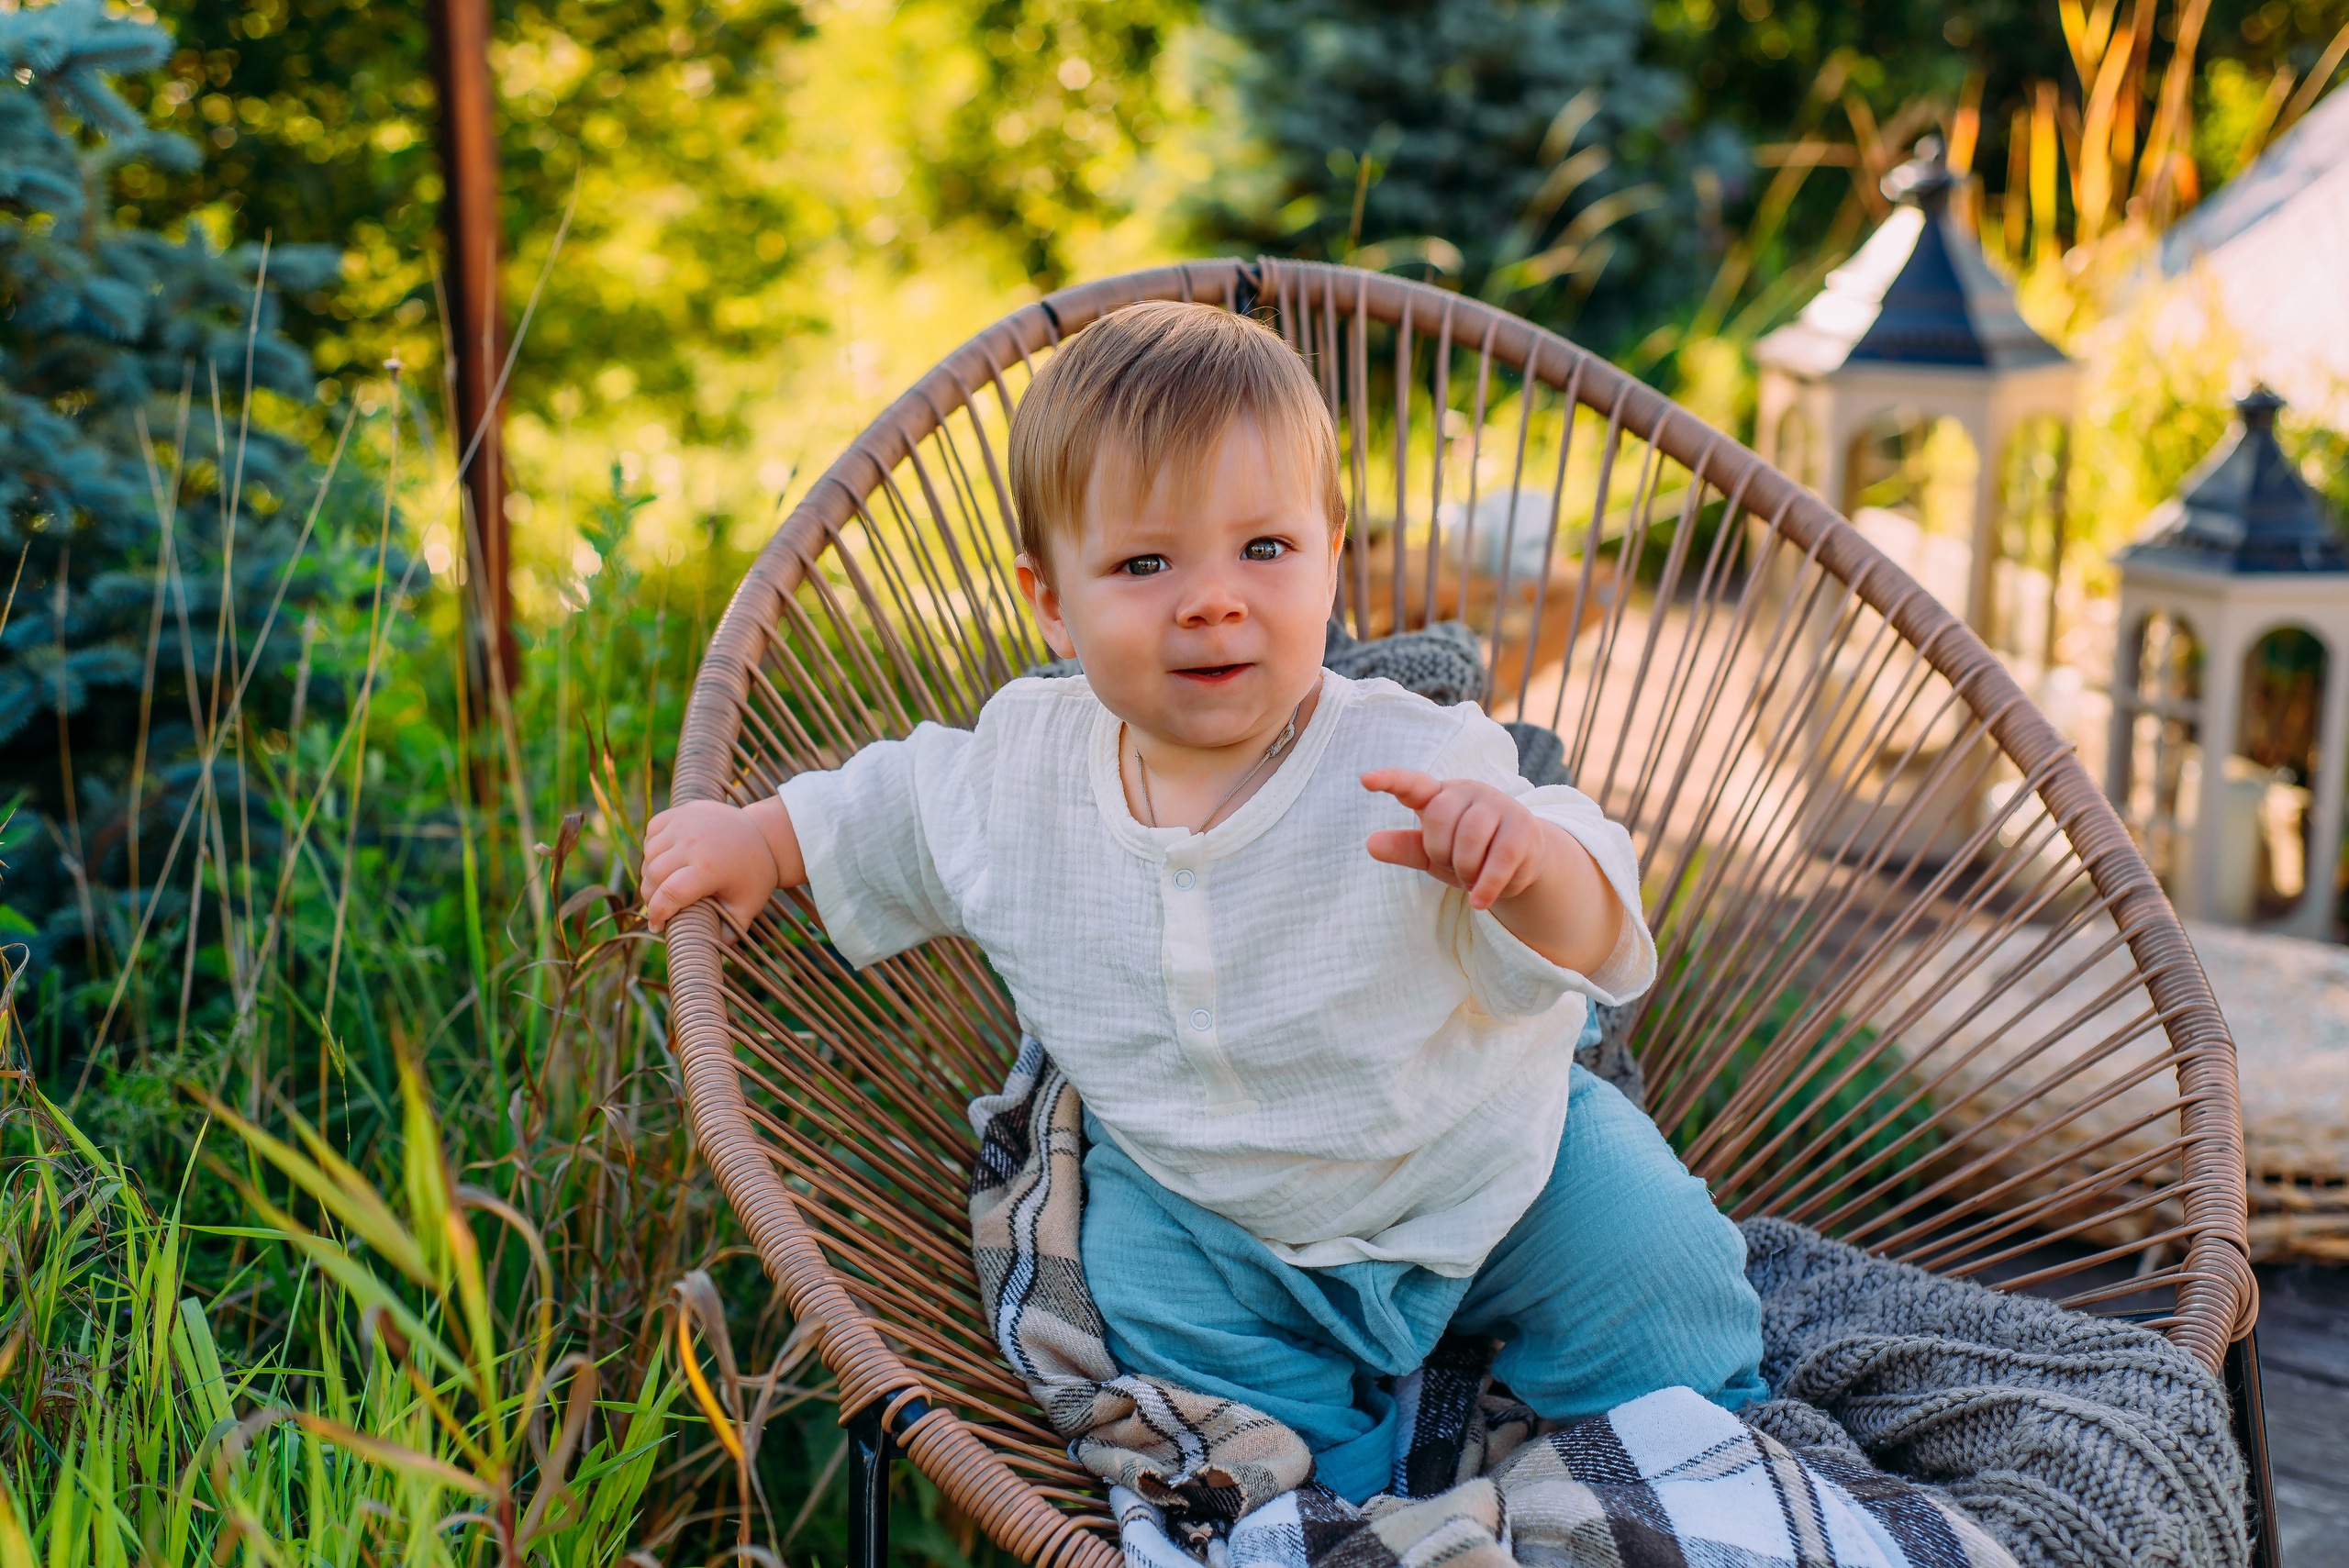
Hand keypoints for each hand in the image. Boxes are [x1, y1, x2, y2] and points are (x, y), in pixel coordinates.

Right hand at [642, 797, 800, 935]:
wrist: (764, 834)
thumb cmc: (754, 875)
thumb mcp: (747, 907)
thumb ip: (728, 933)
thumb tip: (710, 959)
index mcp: (709, 868)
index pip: (668, 895)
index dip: (657, 914)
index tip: (658, 926)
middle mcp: (693, 843)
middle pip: (653, 877)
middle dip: (652, 897)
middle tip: (661, 908)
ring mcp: (685, 823)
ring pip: (649, 856)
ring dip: (651, 874)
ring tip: (665, 885)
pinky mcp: (680, 811)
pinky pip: (652, 834)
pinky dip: (653, 849)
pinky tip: (666, 860)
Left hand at [1362, 769, 1552, 910]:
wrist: (1519, 863)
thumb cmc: (1467, 853)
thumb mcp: (1431, 854)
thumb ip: (1404, 847)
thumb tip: (1371, 844)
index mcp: (1440, 795)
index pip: (1413, 783)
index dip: (1390, 781)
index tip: (1365, 780)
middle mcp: (1469, 792)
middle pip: (1439, 819)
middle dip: (1440, 852)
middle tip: (1453, 865)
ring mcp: (1498, 804)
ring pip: (1469, 838)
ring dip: (1465, 870)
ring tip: (1471, 879)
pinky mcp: (1523, 826)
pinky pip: (1500, 858)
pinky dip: (1486, 885)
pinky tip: (1479, 901)